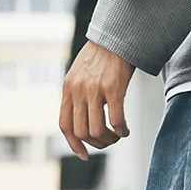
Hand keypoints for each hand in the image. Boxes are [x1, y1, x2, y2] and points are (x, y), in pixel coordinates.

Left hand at [59, 41, 134, 160]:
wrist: (116, 35)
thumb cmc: (102, 56)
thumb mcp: (80, 74)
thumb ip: (78, 94)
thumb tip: (83, 119)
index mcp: (68, 89)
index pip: (65, 125)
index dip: (74, 144)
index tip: (84, 154)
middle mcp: (78, 90)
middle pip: (82, 132)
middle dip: (96, 143)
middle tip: (109, 140)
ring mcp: (94, 89)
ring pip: (96, 130)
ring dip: (109, 139)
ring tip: (118, 135)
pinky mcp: (113, 88)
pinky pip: (115, 121)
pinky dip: (121, 131)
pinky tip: (126, 130)